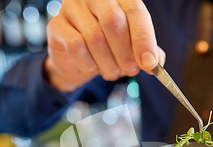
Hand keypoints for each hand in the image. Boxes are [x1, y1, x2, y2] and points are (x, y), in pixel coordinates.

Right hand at [44, 0, 165, 91]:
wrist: (77, 61)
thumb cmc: (109, 49)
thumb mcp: (133, 49)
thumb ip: (148, 52)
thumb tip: (156, 61)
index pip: (135, 10)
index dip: (144, 38)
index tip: (149, 63)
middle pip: (114, 21)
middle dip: (125, 53)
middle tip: (131, 70)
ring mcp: (72, 8)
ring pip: (95, 37)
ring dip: (108, 63)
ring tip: (113, 72)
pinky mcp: (57, 25)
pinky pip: (77, 46)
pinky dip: (89, 63)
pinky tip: (93, 67)